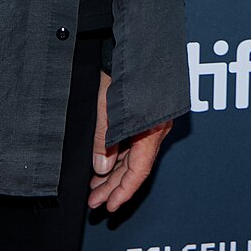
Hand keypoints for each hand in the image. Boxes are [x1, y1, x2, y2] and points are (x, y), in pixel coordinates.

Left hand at [88, 71, 169, 213]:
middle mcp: (155, 130)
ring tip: (94, 186)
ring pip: (133, 156)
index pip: (138, 172)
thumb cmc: (127, 70)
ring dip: (113, 172)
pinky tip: (104, 163)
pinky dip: (117, 155)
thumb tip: (101, 166)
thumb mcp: (107, 106)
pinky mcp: (146, 115)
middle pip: (135, 167)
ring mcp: (152, 123)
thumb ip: (104, 139)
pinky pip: (133, 143)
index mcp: (151, 131)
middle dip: (113, 186)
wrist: (139, 43)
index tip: (109, 207)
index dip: (123, 192)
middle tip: (95, 201)